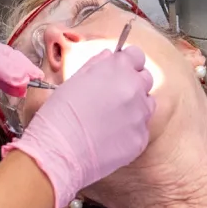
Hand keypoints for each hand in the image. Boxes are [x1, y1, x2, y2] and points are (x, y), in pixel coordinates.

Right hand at [5, 47, 154, 207]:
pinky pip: (142, 128)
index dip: (127, 62)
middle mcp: (135, 89)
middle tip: (112, 95)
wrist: (59, 152)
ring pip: (147, 104)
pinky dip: (131, 129)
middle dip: (132, 83)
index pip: (137, 55)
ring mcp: (140, 115)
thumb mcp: (73, 80)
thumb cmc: (59, 114)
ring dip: (135, 106)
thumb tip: (108, 56)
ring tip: (111, 117)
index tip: (119, 70)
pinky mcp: (141, 138)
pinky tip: (110, 136)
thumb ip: (96, 64)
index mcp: (118, 69)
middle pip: (146, 78)